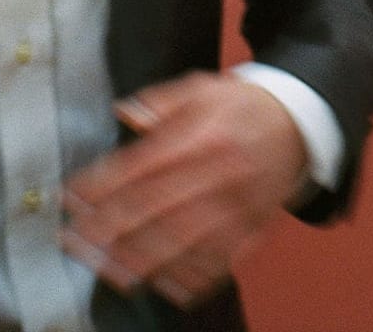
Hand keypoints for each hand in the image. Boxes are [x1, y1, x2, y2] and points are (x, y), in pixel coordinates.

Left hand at [62, 71, 307, 308]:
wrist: (299, 121)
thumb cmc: (243, 106)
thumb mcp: (203, 88)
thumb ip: (161, 101)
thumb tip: (124, 112)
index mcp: (204, 133)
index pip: (143, 164)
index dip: (104, 182)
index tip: (73, 197)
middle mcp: (219, 171)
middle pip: (156, 206)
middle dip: (110, 227)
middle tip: (76, 241)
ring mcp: (238, 203)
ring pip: (184, 239)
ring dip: (141, 258)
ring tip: (108, 270)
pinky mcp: (254, 226)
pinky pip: (220, 259)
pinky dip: (190, 276)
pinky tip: (163, 285)